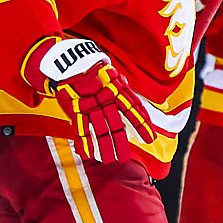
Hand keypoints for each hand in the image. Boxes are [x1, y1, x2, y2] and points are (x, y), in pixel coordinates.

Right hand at [24, 37, 155, 163]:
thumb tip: (134, 106)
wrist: (73, 62)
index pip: (133, 110)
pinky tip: (89, 154)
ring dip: (106, 147)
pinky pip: (81, 128)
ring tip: (110, 160)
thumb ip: (123, 91)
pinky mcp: (76, 108)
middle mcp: (107, 99)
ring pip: (100, 129)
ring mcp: (91, 105)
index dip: (142, 125)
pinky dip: (85, 142)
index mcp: (118, 90)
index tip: (149, 138)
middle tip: (126, 158)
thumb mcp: (113, 78)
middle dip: (121, 143)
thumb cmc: (95, 72)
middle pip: (117, 125)